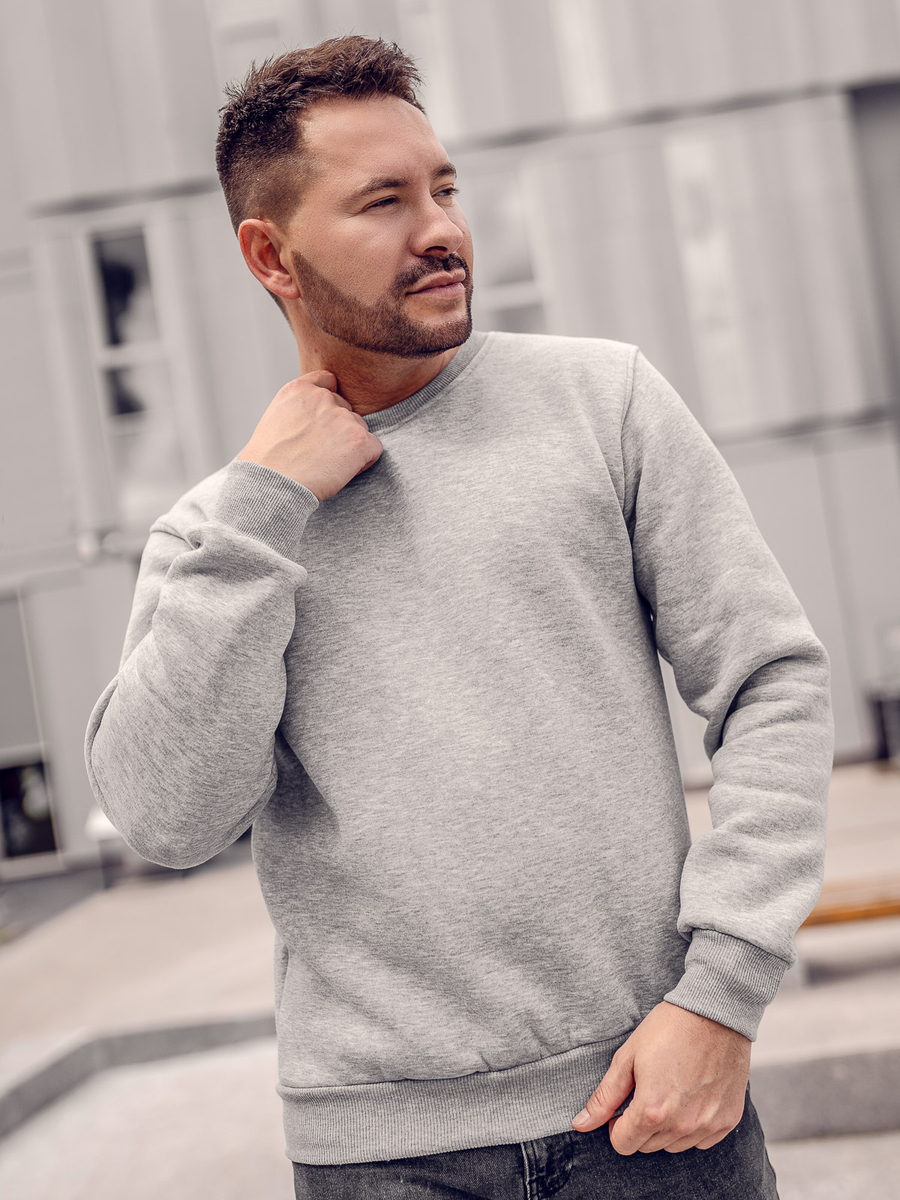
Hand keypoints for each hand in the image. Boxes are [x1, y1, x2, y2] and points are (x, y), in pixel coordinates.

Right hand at [236, 370, 382, 500]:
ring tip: (327, 464)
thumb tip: (317, 420)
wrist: (272, 485)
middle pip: (346, 410)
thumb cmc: (268, 463)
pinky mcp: (359, 439)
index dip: (329, 403)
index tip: (321, 424)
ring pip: (359, 429)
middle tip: (319, 453)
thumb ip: (300, 410)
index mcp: (299, 390)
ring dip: (350, 445)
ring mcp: (343, 417)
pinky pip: (374, 447)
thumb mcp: (275, 420)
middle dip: (338, 429)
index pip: (328, 381)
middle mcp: (323, 398)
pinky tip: (343, 471)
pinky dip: (364, 461)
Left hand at [571, 1001, 750, 1153]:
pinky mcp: (727, 1121)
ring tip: (670, 1090)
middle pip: (647, 1147)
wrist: (714, 1012)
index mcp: (652, 1111)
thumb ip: (604, 1097)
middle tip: (647, 1091)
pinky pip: (701, 1141)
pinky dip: (693, 1126)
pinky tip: (692, 1096)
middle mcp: (681, 1125)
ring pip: (674, 1146)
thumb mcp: (627, 1057)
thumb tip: (580, 1124)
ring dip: (666, 1127)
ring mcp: (707, 1125)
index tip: (624, 1104)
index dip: (617, 1125)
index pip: (623, 1144)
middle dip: (640, 1125)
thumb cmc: (668, 1029)